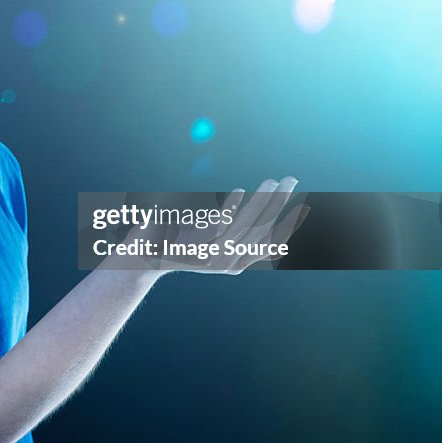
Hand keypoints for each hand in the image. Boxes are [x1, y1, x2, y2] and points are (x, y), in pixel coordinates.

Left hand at [121, 177, 307, 273]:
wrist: (138, 260)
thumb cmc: (175, 246)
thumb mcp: (210, 245)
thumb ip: (236, 239)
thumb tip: (272, 241)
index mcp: (233, 263)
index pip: (269, 244)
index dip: (288, 226)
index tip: (303, 207)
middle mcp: (225, 262)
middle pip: (260, 229)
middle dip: (278, 203)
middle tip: (291, 179)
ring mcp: (210, 257)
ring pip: (243, 226)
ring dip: (259, 202)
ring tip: (272, 182)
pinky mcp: (193, 248)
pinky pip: (217, 226)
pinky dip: (230, 207)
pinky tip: (239, 190)